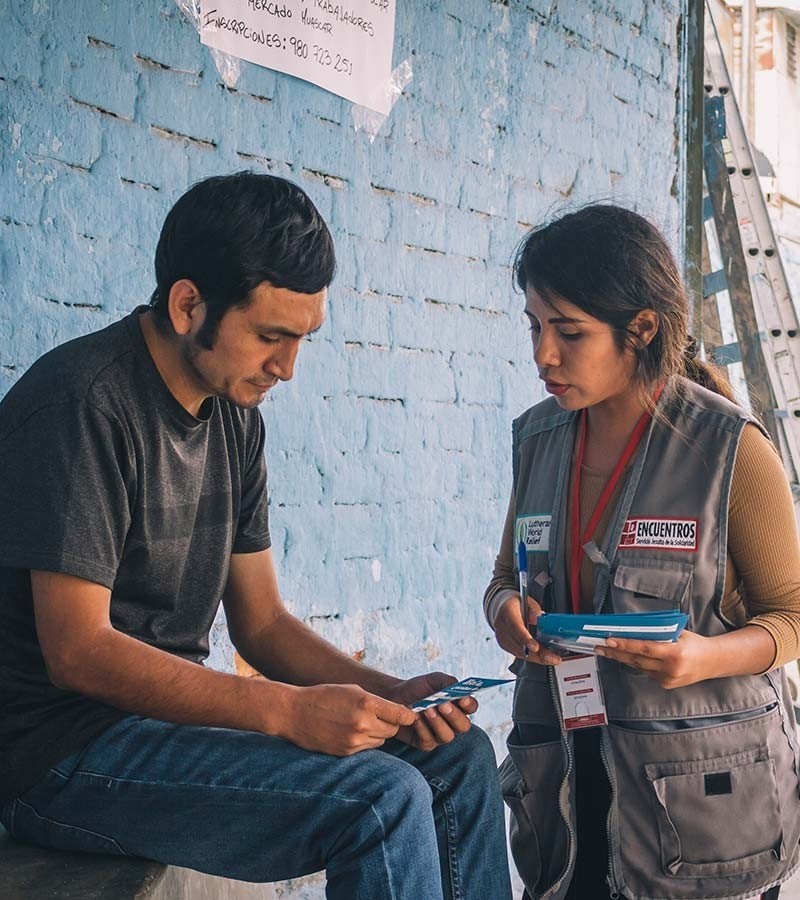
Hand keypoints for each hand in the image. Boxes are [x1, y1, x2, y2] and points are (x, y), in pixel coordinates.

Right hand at [281, 683, 416, 755]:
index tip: (408, 715)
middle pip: (393, 730)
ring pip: (381, 740)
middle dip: (390, 723)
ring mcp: (354, 741)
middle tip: (381, 716)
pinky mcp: (346, 753)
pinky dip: (364, 741)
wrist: (294, 712)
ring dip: (377, 733)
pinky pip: (366, 748)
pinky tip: (350, 730)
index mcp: (367, 703)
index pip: (401, 715)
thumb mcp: (353, 689)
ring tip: (361, 722)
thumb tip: (398, 712)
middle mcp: (363, 724)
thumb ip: (376, 701)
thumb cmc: (325, 695)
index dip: (407, 716)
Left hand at [385, 672, 476, 751]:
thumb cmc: (418, 688)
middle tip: (443, 705)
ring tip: (426, 710)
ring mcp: (440, 734)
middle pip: (463, 726)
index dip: (469, 704)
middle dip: (454, 716)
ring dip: (437, 723)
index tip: (462, 699)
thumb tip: (458, 688)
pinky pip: (429, 741)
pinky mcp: (426, 743)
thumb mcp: (433, 680)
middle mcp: (452, 722)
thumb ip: (448, 682)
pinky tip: (415, 717)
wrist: (395, 697)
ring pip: (447, 736)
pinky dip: (422, 728)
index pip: (471, 707)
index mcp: (458, 705)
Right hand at [493, 595, 563, 665]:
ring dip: (537, 658)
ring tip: (553, 658)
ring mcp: (502, 638)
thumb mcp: (527, 601)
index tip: (535, 647)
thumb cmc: (515, 604)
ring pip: (520, 653)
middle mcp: (502, 627)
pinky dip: (532, 657)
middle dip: (538, 654)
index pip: (515, 627)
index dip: (525, 639)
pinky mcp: (505, 645)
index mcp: (507, 613)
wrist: (502, 608)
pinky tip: (544, 657)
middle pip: (519, 645)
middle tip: (553, 658)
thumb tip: (538, 618)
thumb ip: (534, 609)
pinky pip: (519, 654)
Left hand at [595, 630, 713, 688]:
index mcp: (675, 654)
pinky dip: (637, 663)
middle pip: (636, 660)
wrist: (713, 662)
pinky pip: (646, 672)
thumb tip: (632, 629)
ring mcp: (668, 679)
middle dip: (616, 653)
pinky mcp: (666, 684)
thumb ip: (658, 633)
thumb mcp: (678, 633)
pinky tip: (627, 657)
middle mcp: (671, 669)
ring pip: (639, 667)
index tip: (609, 641)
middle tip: (599, 646)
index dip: (625, 645)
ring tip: (606, 651)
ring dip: (622, 658)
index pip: (644, 648)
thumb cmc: (695, 643)